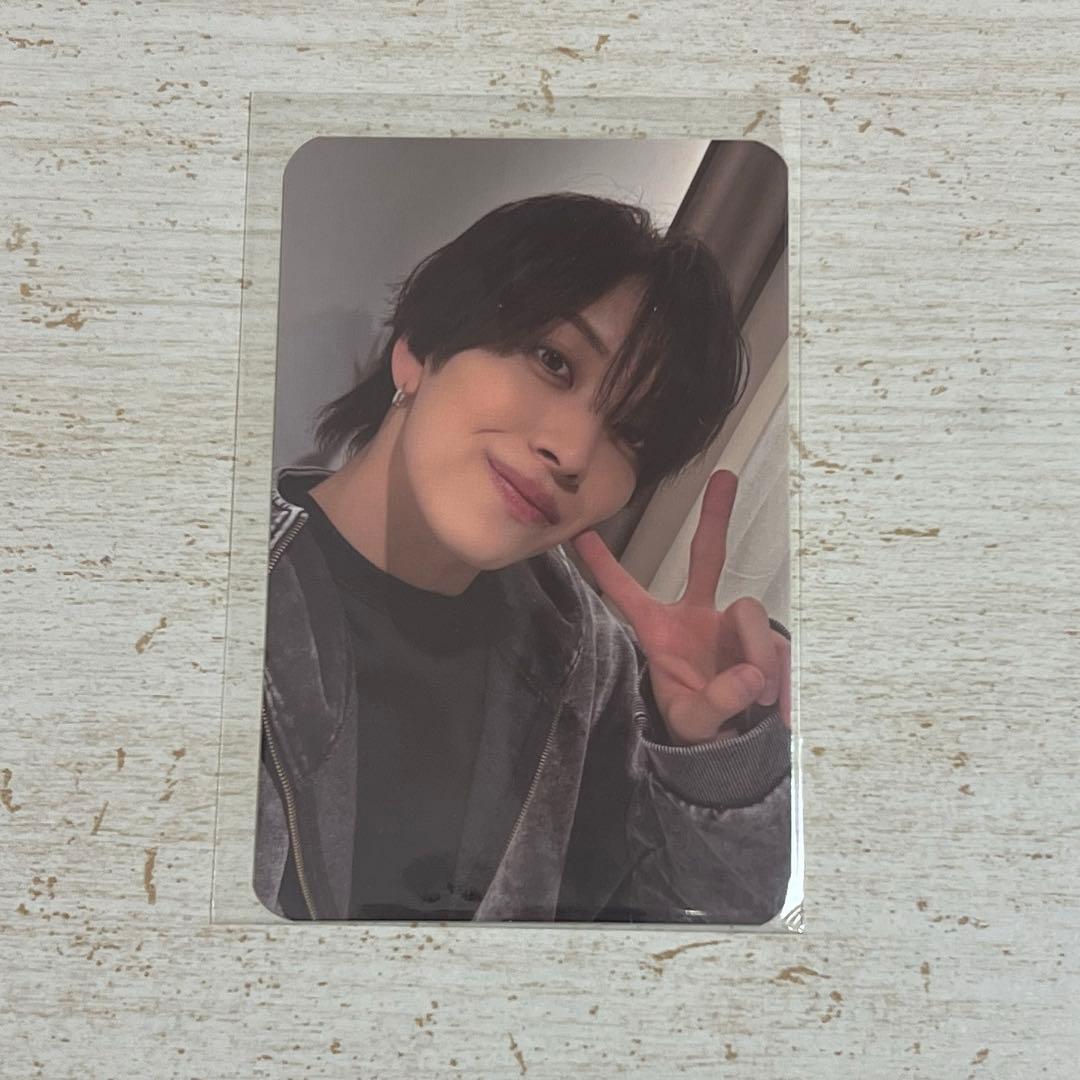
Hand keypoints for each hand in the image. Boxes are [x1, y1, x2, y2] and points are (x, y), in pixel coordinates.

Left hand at [572, 470, 790, 745]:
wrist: (732, 746)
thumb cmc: (697, 727)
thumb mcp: (694, 722)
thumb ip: (717, 702)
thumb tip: (751, 674)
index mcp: (661, 633)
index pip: (628, 595)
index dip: (605, 567)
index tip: (579, 535)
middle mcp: (697, 618)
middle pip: (706, 557)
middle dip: (715, 517)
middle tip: (725, 475)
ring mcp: (733, 625)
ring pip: (750, 612)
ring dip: (758, 651)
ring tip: (758, 696)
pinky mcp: (766, 641)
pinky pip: (781, 646)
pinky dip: (784, 676)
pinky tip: (781, 709)